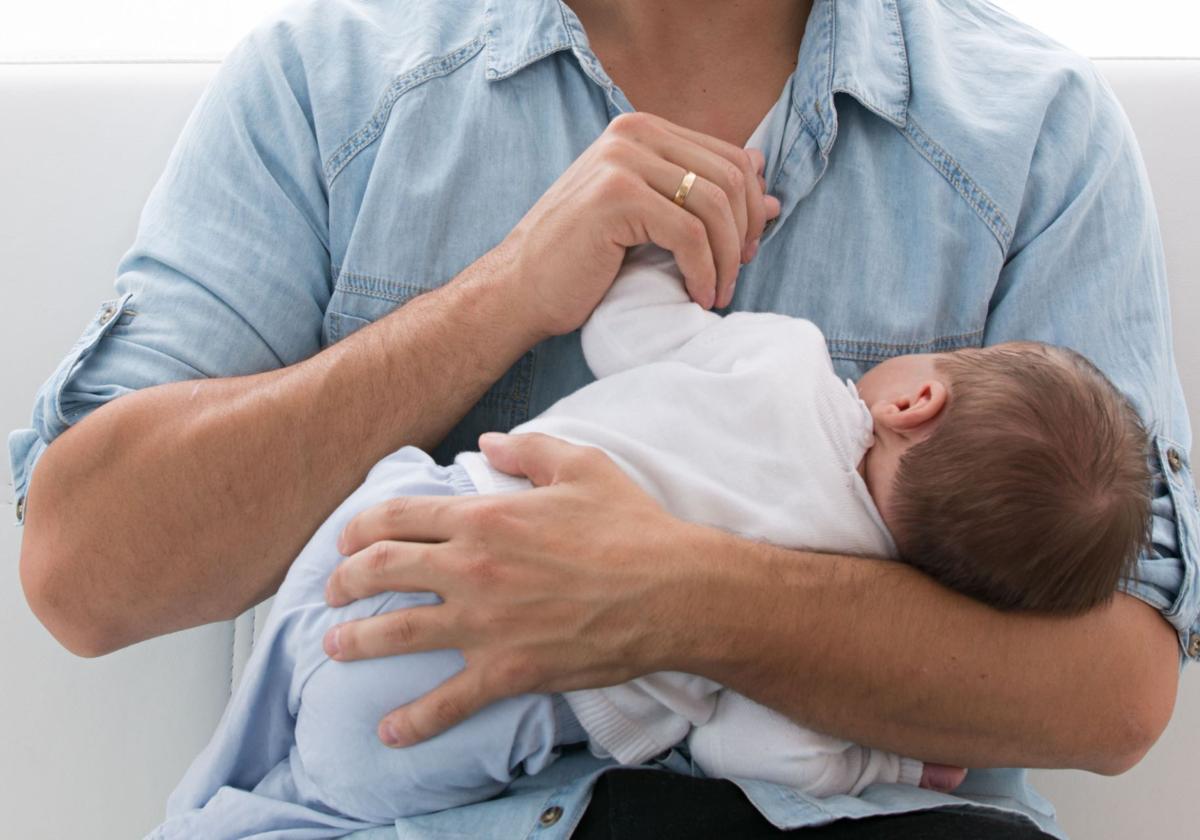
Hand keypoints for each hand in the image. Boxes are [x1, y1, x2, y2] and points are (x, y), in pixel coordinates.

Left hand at [323, 433, 696, 746]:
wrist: (672, 591)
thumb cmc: (631, 526)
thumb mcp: (582, 465)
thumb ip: (527, 448)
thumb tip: (487, 442)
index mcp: (485, 516)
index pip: (396, 517)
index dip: (358, 528)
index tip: (346, 541)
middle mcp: (472, 568)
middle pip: (380, 571)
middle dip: (344, 581)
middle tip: (332, 592)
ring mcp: (485, 623)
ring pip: (395, 633)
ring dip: (355, 641)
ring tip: (335, 645)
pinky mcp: (507, 671)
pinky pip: (447, 702)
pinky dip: (413, 720)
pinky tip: (389, 731)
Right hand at [503, 112, 781, 336]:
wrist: (520, 288)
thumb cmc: (582, 260)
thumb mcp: (649, 220)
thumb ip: (700, 199)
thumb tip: (770, 195)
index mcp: (641, 130)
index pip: (729, 156)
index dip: (750, 207)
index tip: (744, 251)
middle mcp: (631, 133)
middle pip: (729, 177)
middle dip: (743, 233)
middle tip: (735, 275)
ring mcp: (621, 160)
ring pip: (714, 205)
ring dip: (726, 259)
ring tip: (717, 293)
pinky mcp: (616, 196)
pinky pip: (689, 234)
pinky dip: (703, 271)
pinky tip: (698, 295)